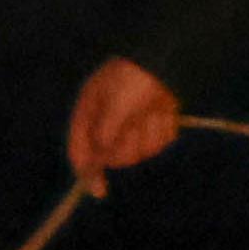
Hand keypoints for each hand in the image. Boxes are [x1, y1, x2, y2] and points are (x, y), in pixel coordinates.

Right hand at [67, 58, 184, 185]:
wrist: (167, 59)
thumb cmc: (133, 77)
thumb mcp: (113, 103)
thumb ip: (105, 133)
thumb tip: (101, 158)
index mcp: (89, 113)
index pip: (80, 150)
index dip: (87, 172)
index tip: (99, 190)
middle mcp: (108, 122)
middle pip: (113, 158)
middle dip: (128, 147)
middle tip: (136, 126)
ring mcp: (133, 124)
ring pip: (140, 152)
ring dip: (149, 135)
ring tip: (152, 112)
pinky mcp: (154, 124)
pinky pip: (158, 143)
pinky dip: (163, 129)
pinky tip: (164, 110)